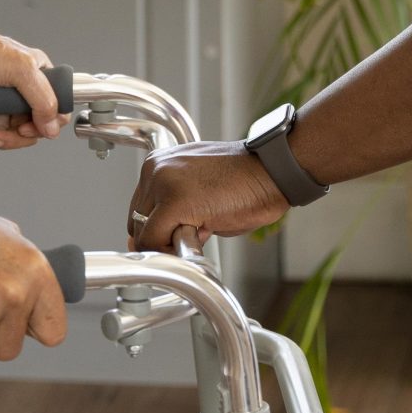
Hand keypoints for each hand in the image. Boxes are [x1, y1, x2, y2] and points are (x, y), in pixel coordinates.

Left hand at [0, 18, 65, 152]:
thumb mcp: (21, 70)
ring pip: (3, 131)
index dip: (42, 124)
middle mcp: (18, 87)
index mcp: (37, 74)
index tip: (27, 129)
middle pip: (27, 125)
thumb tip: (53, 127)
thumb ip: (43, 100)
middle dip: (10, 136)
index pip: (53, 108)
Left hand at [126, 142, 291, 252]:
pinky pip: (155, 241)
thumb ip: (173, 210)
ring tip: (203, 229)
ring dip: (170, 242)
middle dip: (163, 236)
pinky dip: (174, 249)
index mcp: (159, 163)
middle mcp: (155, 168)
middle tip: (197, 231)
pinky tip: (201, 235)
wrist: (273, 170)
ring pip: (144, 233)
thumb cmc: (245, 182)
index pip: (140, 209)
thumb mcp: (199, 191)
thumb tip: (153, 240)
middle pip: (137, 222)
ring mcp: (163, 183)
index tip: (183, 231)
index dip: (160, 230)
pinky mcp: (174, 202)